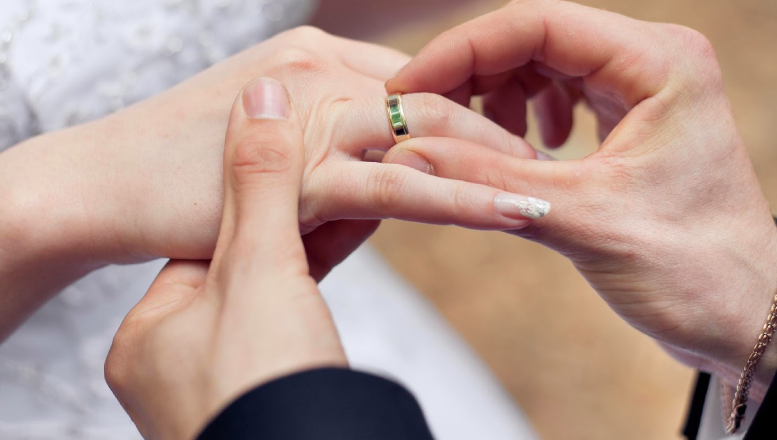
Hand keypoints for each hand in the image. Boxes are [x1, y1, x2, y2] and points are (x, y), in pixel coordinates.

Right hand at [0, 27, 546, 336]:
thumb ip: (326, 142)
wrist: (100, 183)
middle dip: (500, 125)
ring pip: (429, 134)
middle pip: (439, 94)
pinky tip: (512, 213)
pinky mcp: (299, 171)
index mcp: (316, 56)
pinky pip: (399, 186)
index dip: (474, 103)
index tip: (515, 131)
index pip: (418, 75)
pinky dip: (463, 200)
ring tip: (550, 188)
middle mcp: (321, 72)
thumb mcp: (266, 135)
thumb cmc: (179, 164)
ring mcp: (310, 115)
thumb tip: (382, 172)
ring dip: (497, 162)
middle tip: (548, 158)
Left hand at [105, 78, 344, 439]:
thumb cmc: (264, 388)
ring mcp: (230, 378)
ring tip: (363, 189)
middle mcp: (184, 358)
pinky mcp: (278, 388)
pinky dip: (329, 273)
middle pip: (246, 259)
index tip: (295, 144)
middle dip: (295, 215)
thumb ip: (260, 185)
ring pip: (280, 289)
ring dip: (320, 244)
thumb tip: (260, 98)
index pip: (205, 232)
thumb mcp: (258, 272)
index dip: (254, 185)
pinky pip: (303, 315)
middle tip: (338, 164)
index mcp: (153, 332)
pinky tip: (360, 229)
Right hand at [385, 0, 776, 396]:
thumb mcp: (584, 221)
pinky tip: (521, 154)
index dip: (462, 50)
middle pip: (534, 38)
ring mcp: (642, 89)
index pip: (537, 23)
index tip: (408, 88)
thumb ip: (492, 181)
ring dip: (496, 97)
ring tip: (477, 146)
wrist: (746, 315)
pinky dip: (523, 119)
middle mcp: (653, 61)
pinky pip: (558, 96)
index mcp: (659, 62)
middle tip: (423, 119)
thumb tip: (408, 153)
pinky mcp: (630, 120)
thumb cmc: (694, 269)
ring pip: (542, 66)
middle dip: (472, 75)